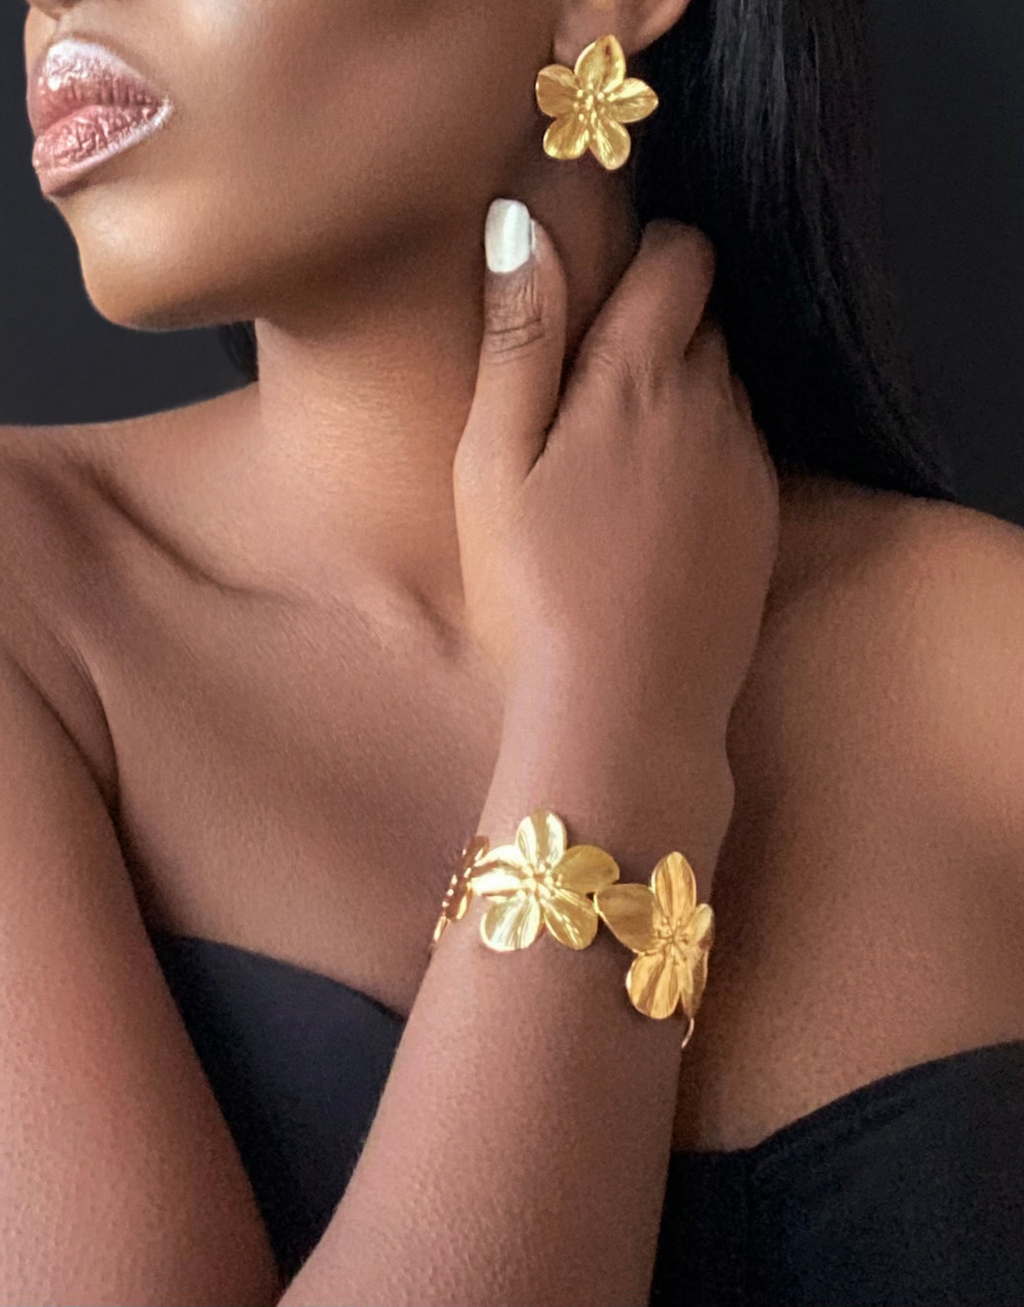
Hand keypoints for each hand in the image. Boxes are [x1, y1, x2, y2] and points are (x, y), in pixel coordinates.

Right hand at [454, 201, 779, 754]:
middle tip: (589, 396)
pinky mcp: (765, 526)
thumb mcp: (494, 465)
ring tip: (617, 465)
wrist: (627, 711)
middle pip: (705, 324)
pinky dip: (706, 458)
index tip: (605, 291)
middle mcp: (714, 408)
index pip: (684, 257)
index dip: (651, 253)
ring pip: (726, 391)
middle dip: (658, 332)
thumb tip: (522, 224)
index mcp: (641, 379)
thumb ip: (518, 341)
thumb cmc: (535, 591)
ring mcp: (749, 469)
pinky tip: (655, 517)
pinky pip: (742, 454)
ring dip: (682, 398)